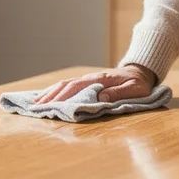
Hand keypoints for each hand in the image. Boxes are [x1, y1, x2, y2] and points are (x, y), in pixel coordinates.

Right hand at [33, 64, 157, 103]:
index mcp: (101, 80)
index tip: (51, 104)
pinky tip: (48, 95)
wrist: (141, 72)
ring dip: (51, 92)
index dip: (63, 96)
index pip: (77, 87)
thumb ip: (118, 93)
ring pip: (66, 83)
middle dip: (51, 96)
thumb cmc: (139, 83)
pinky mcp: (88, 82)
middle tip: (37, 106)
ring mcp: (89, 79)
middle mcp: (92, 78)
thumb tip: (100, 97)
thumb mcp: (134, 90)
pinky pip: (70, 85)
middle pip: (67, 85)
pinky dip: (57, 90)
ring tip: (37, 102)